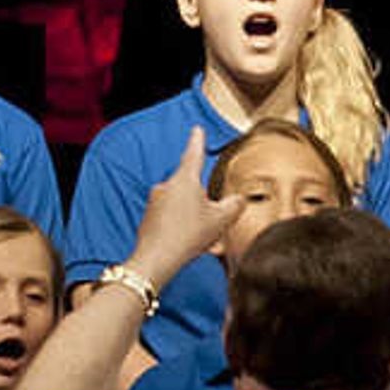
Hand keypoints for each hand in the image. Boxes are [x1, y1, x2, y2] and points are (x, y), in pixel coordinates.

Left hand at [129, 128, 248, 280]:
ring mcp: (156, 202)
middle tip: (212, 220)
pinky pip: (171, 218)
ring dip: (193, 217)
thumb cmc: (186, 235)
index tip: (197, 130)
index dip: (197, 141)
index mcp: (185, 180)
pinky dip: (181, 228)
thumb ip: (234, 205)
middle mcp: (167, 186)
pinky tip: (188, 244)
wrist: (156, 259)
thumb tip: (239, 199)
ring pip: (182, 205)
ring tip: (201, 238)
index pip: (194, 154)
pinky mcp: (149, 218)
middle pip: (191, 186)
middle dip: (203, 202)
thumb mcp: (221, 220)